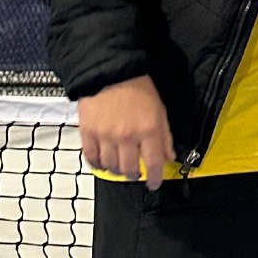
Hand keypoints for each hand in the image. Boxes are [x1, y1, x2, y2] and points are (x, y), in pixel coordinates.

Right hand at [78, 75, 172, 189]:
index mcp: (148, 130)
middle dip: (134, 175)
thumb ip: (165, 137)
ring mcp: (105, 136)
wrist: (111, 72)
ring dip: (117, 171)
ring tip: (120, 167)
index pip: (153, 163)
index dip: (155, 178)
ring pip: (110, 166)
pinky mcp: (88, 132)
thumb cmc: (139, 89)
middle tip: (136, 174)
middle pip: (129, 169)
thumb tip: (169, 157)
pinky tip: (102, 163)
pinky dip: (97, 164)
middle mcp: (127, 136)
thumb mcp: (160, 111)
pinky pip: (91, 157)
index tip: (154, 184)